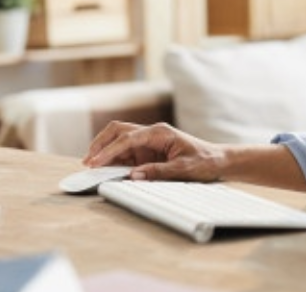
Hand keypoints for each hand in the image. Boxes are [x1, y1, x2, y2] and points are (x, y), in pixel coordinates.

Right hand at [83, 121, 225, 181]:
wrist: (217, 161)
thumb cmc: (204, 162)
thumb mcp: (184, 170)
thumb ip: (158, 172)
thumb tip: (134, 175)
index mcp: (160, 133)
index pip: (128, 138)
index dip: (109, 150)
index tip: (95, 162)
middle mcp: (151, 134)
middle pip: (118, 131)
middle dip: (101, 143)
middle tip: (88, 161)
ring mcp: (148, 142)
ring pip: (119, 140)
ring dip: (104, 150)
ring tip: (92, 166)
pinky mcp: (147, 152)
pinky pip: (126, 153)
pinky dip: (113, 159)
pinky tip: (105, 169)